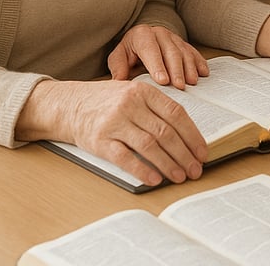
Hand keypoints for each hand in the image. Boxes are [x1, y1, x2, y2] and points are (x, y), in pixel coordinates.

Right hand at [18, 80, 207, 186]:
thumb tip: (187, 136)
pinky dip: (142, 169)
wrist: (67, 105)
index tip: (202, 151)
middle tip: (195, 169)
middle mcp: (130, 105)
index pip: (176, 114)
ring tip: (180, 176)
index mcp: (143, 92)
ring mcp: (114, 122)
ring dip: (169, 164)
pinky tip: (155, 178)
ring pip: (149, 145)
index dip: (193, 135)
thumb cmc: (106, 102)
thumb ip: (156, 109)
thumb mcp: (133, 94)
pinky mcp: (99, 141)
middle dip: (185, 154)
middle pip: (166, 132)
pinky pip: (125, 158)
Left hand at [108, 24, 208, 88]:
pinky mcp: (183, 43)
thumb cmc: (129, 53)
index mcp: (141, 35)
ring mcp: (174, 37)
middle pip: (171, 52)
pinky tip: (203, 74)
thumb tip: (120, 81)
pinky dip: (199, 63)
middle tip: (180, 86)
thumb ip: (118, 68)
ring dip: (190, 68)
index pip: (150, 50)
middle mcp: (159, 33)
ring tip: (192, 82)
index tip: (163, 81)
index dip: (157, 65)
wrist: (140, 39)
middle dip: (176, 70)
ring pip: (184, 52)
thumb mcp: (118, 57)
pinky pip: (193, 52)